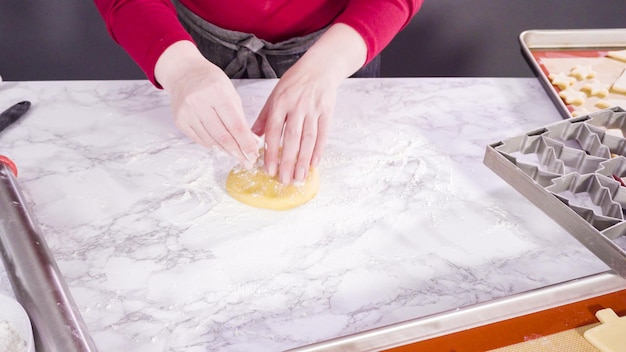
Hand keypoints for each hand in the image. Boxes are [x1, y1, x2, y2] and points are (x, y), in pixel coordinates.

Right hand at [155, 41, 258, 167]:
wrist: (184, 73)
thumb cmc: (211, 82)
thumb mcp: (230, 92)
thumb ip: (239, 116)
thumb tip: (250, 142)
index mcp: (217, 92)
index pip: (235, 124)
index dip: (246, 143)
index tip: (254, 154)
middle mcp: (199, 102)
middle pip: (222, 136)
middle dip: (237, 152)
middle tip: (247, 162)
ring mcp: (187, 112)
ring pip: (210, 140)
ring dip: (226, 151)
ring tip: (237, 155)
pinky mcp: (179, 121)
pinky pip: (199, 140)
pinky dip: (212, 145)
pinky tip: (221, 147)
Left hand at [252, 67, 335, 183]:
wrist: (320, 67)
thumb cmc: (294, 82)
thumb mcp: (275, 95)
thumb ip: (265, 117)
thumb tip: (253, 137)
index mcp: (281, 103)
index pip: (274, 132)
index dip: (271, 152)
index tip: (269, 170)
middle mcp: (297, 107)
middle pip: (292, 139)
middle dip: (288, 162)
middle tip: (285, 180)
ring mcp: (313, 109)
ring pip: (308, 139)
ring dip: (304, 161)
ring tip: (300, 178)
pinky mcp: (327, 111)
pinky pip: (323, 134)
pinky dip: (319, 150)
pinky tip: (315, 164)